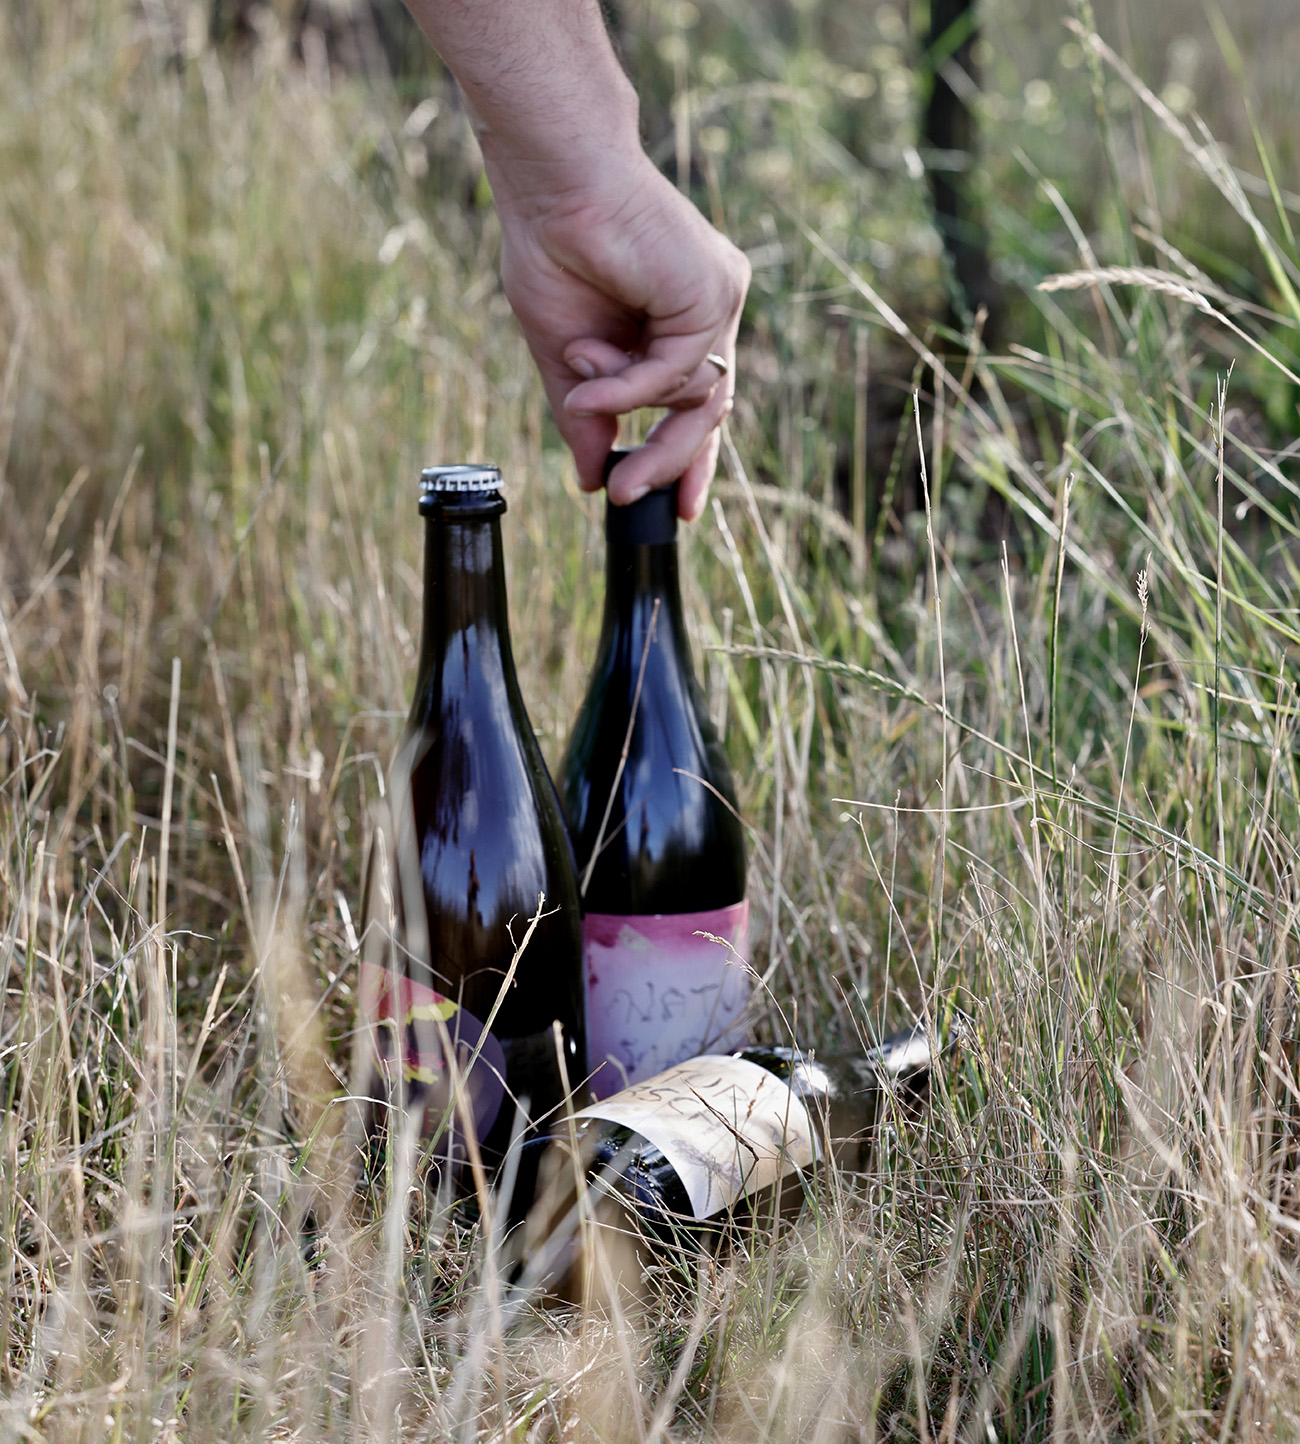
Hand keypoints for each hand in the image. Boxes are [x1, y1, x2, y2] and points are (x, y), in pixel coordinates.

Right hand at [494, 153, 749, 521]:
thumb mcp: (568, 357)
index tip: (677, 511)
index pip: (700, 405)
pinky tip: (592, 369)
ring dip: (628, 404)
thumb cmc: (553, 252)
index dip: (690, 461)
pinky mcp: (714, 289)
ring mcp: (718, 298)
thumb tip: (588, 478)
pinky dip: (632, 383)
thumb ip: (587, 417)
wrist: (551, 186)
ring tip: (580, 385)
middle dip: (665, 460)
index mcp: (681, 322)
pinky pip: (679, 369)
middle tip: (623, 493)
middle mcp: (710, 310)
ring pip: (694, 397)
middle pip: (707, 410)